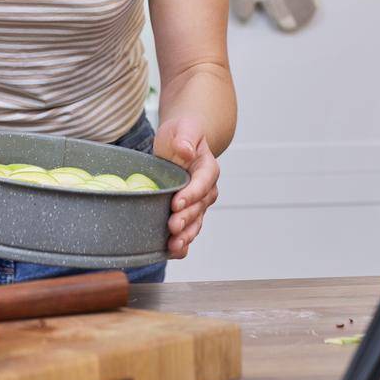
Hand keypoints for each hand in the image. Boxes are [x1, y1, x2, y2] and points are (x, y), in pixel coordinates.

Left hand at [154, 115, 217, 257]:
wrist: (180, 142)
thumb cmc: (182, 133)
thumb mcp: (184, 128)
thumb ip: (186, 137)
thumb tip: (185, 150)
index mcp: (208, 168)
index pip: (203, 182)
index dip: (192, 194)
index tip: (177, 203)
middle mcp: (206, 189)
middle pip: (199, 207)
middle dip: (186, 218)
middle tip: (172, 226)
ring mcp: (198, 203)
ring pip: (196, 222)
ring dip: (186, 235)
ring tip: (173, 245)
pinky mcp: (187, 212)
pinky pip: (188, 229)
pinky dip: (182, 242)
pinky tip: (171, 251)